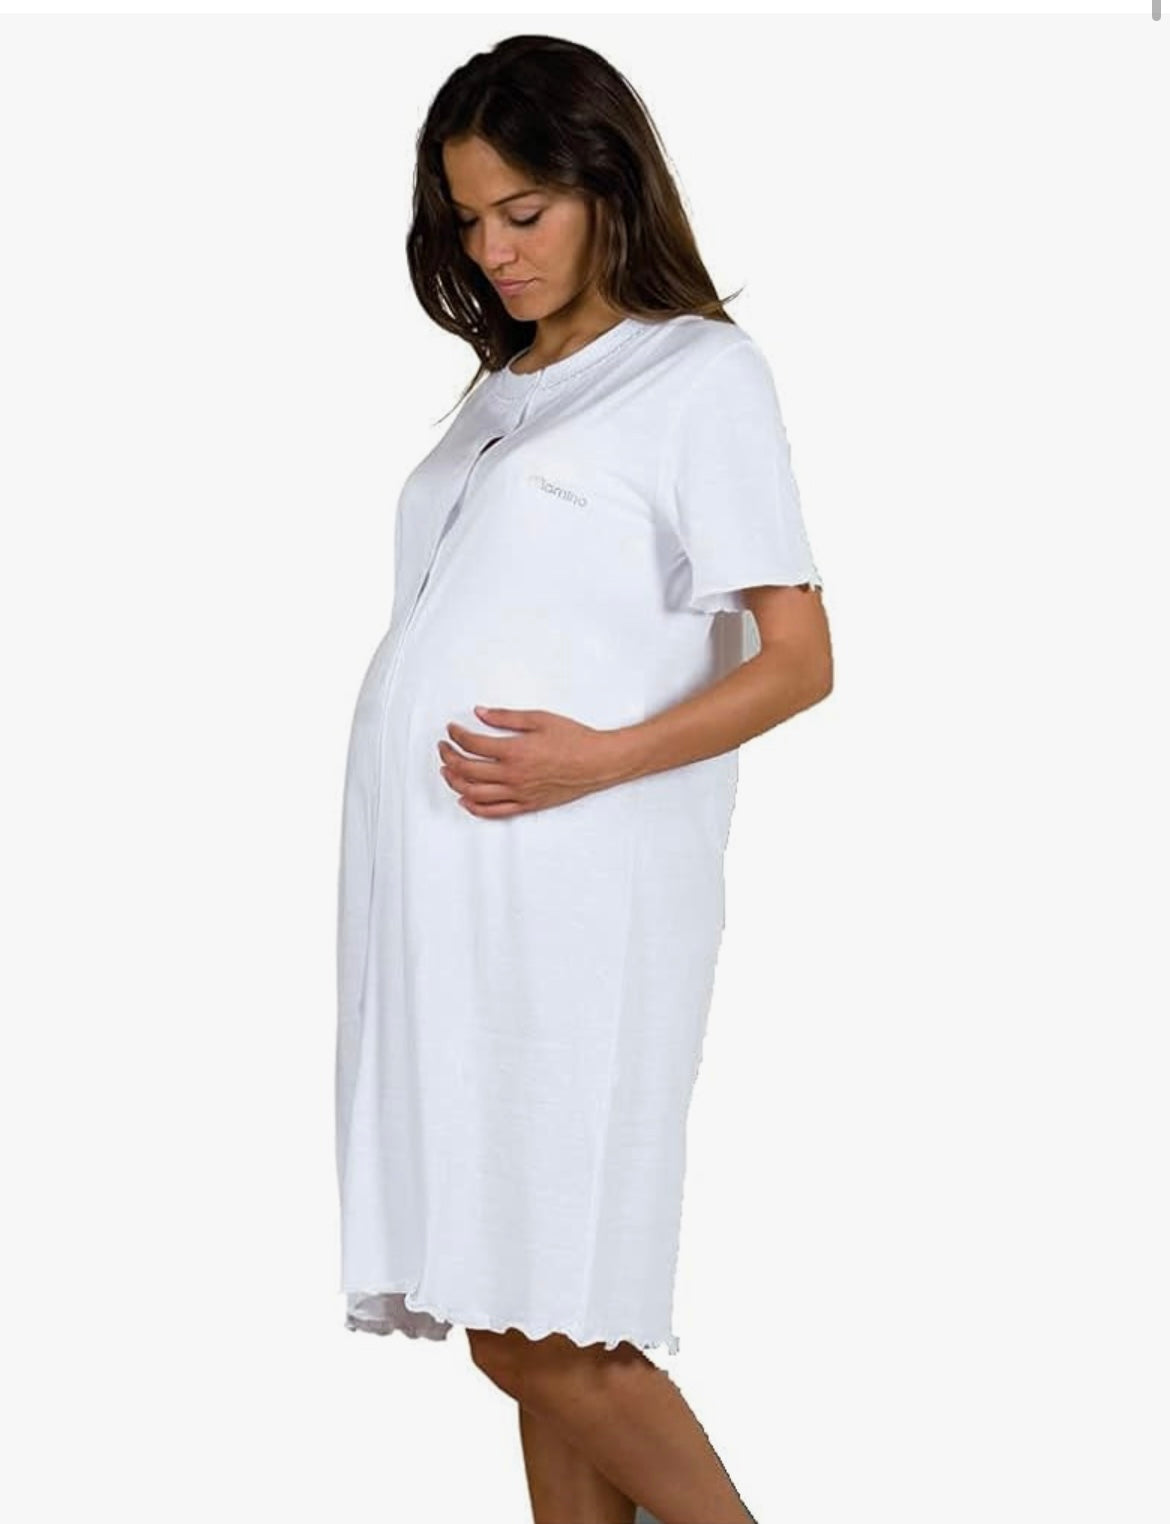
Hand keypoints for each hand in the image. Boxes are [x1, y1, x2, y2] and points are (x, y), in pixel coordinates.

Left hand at [437, 705, 623, 817]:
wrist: (598, 762)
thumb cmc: (574, 739)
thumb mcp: (539, 719)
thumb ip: (505, 718)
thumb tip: (480, 713)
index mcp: (514, 751)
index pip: (472, 744)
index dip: (457, 735)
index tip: (452, 729)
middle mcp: (512, 775)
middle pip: (467, 770)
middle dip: (449, 757)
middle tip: (443, 748)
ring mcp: (519, 793)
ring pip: (475, 793)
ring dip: (455, 782)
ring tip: (448, 771)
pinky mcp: (527, 805)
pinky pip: (494, 811)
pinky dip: (475, 807)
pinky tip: (465, 799)